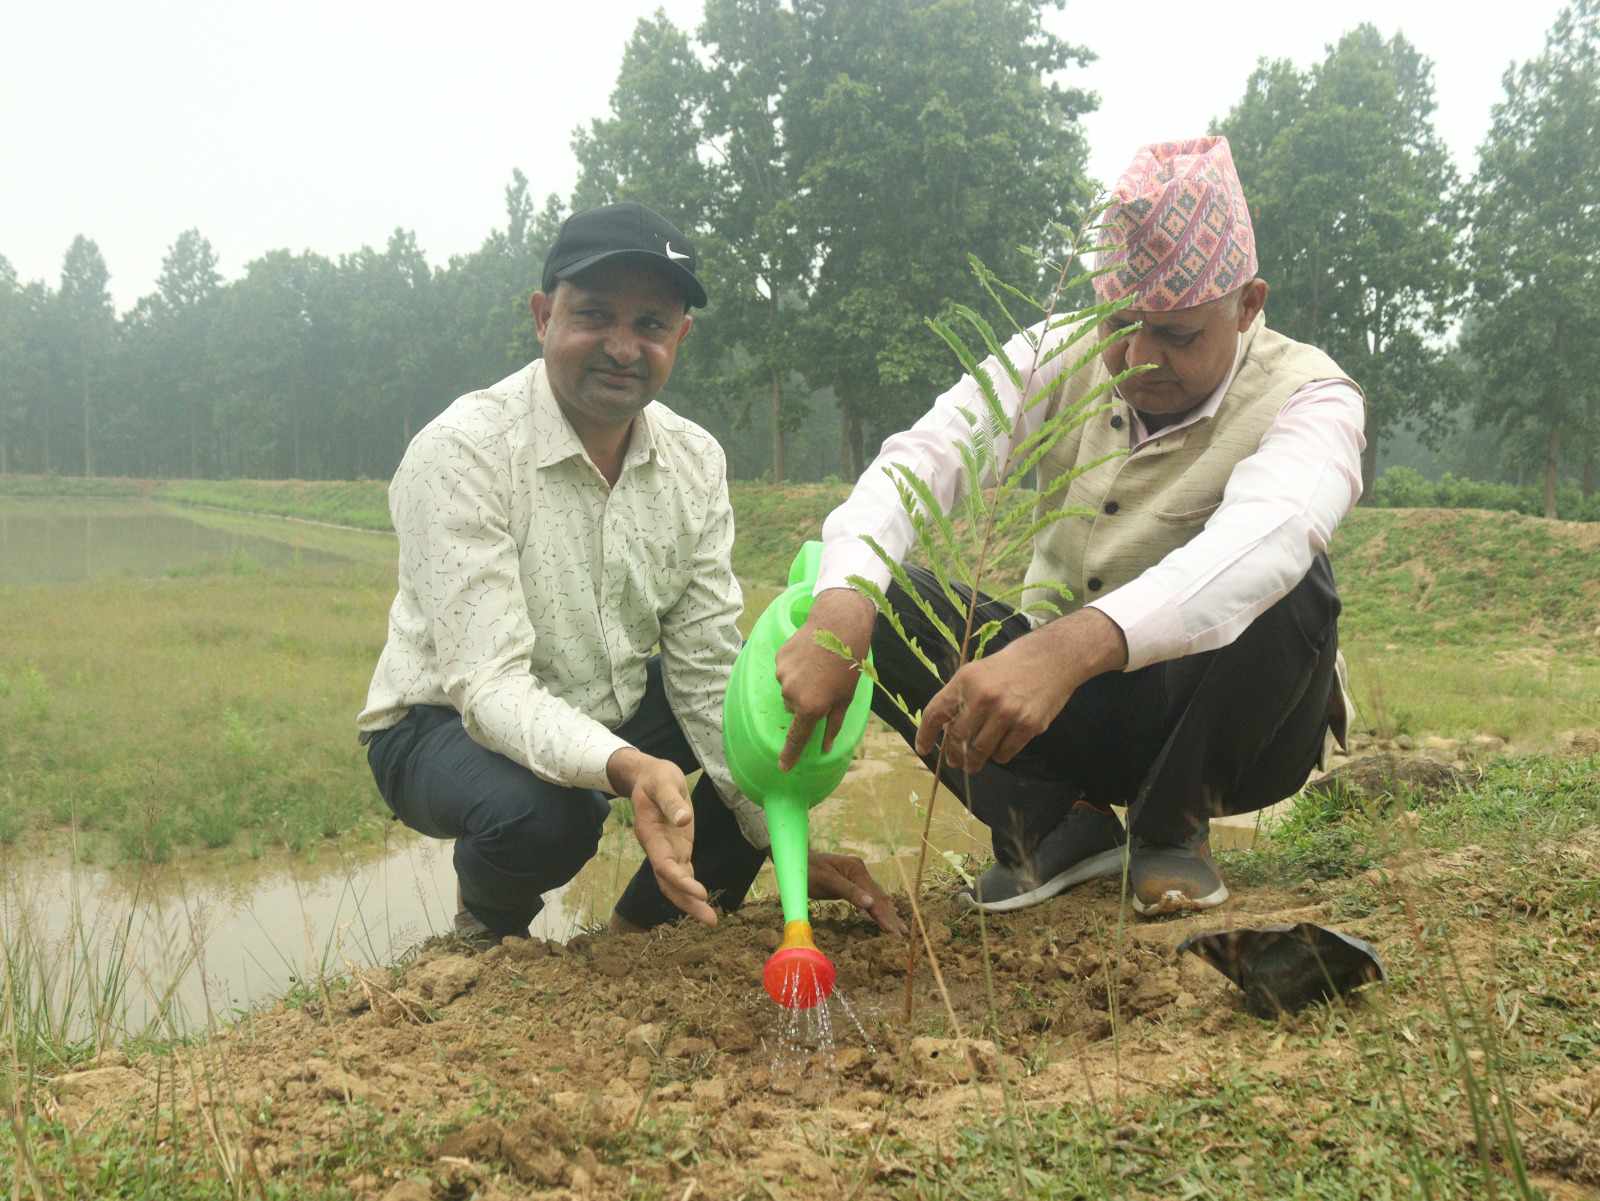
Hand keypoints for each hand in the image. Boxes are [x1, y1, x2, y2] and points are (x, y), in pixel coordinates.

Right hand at [608, 748, 715, 926]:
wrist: (648, 776)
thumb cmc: (656, 777)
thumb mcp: (663, 782)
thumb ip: (672, 801)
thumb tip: (684, 820)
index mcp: (650, 834)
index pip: (664, 864)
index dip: (680, 881)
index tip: (698, 891)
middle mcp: (657, 848)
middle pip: (668, 882)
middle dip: (687, 902)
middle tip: (710, 919)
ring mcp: (666, 850)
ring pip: (675, 882)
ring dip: (690, 901)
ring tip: (710, 919)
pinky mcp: (677, 848)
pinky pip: (683, 873)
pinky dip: (691, 889)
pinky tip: (703, 901)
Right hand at [775, 588, 877, 770]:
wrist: (838, 626)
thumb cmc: (847, 665)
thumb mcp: (846, 698)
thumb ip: (833, 724)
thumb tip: (825, 747)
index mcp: (811, 708)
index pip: (797, 737)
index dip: (790, 754)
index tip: (783, 766)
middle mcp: (792, 694)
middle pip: (793, 708)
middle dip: (805, 702)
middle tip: (823, 685)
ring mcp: (783, 675)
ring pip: (788, 688)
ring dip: (800, 683)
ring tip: (818, 667)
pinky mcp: (779, 659)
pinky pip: (784, 671)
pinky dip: (795, 668)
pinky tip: (810, 656)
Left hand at [808, 851, 907, 934]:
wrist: (796, 859)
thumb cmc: (807, 870)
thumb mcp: (826, 880)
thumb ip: (848, 891)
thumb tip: (870, 904)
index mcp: (856, 869)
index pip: (874, 897)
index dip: (884, 915)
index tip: (894, 931)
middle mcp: (860, 871)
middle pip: (879, 897)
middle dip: (890, 916)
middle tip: (902, 934)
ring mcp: (857, 876)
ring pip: (876, 897)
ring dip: (888, 913)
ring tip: (900, 929)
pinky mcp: (852, 882)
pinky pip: (868, 897)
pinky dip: (878, 908)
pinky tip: (886, 916)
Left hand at [916, 609, 1127, 774]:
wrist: (1050, 659)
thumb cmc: (1009, 666)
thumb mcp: (976, 672)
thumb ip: (960, 698)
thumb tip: (946, 731)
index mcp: (965, 681)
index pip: (935, 713)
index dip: (925, 735)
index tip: (922, 749)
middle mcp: (983, 697)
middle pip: (957, 738)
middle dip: (953, 754)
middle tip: (954, 761)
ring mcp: (1007, 713)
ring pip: (980, 750)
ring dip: (974, 761)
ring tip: (973, 763)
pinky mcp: (1028, 726)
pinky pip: (1004, 753)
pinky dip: (998, 756)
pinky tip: (998, 751)